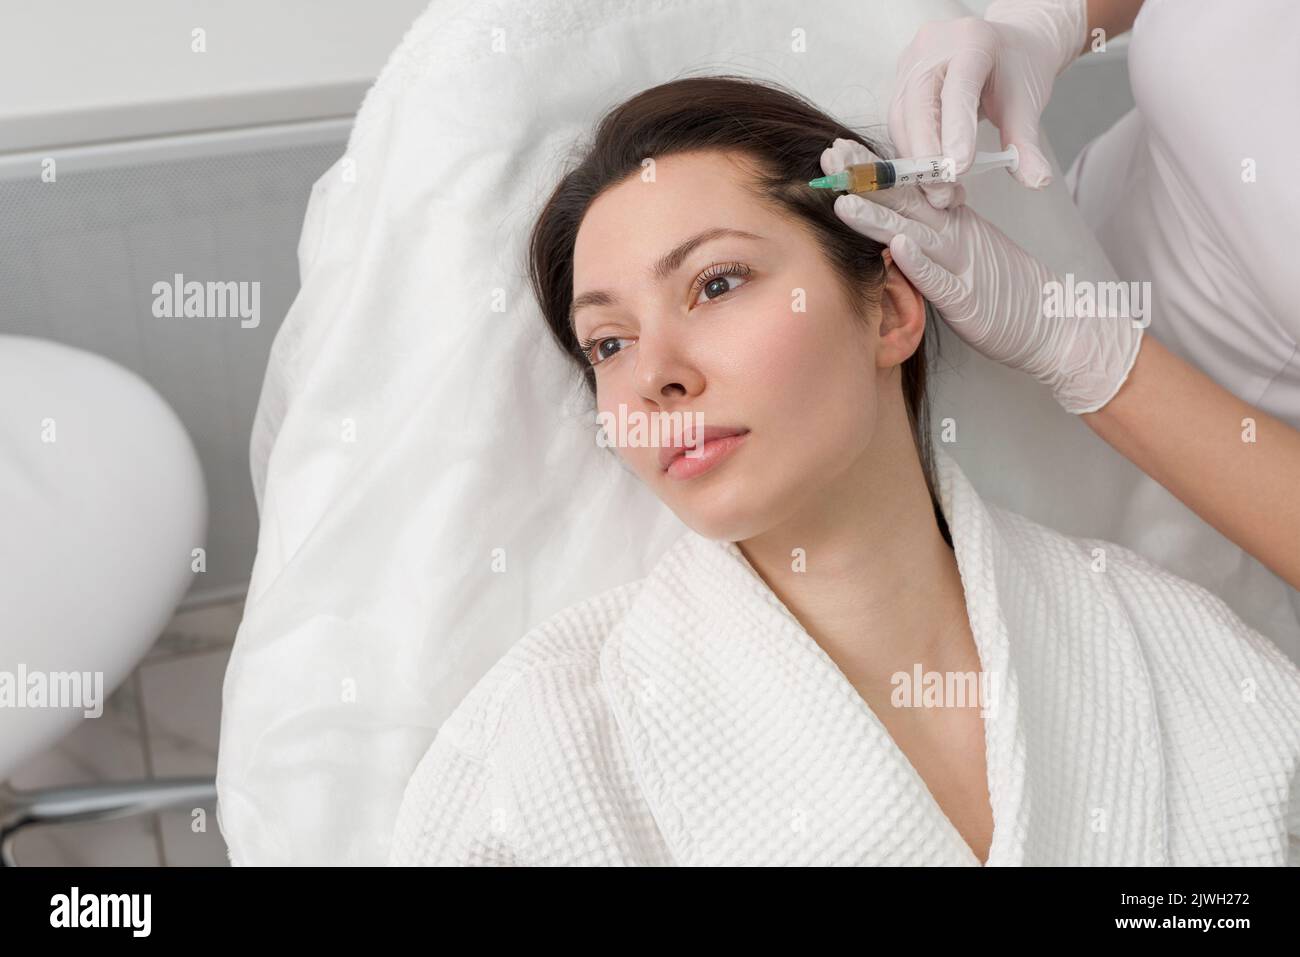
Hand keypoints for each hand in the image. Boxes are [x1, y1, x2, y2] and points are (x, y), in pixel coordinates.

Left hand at [821, 137, 1141, 414]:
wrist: (1052, 322)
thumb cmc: (1001, 290)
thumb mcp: (960, 253)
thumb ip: (928, 235)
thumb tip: (889, 222)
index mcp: (950, 221)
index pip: (905, 189)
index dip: (871, 170)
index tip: (839, 150)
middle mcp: (954, 234)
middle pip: (904, 201)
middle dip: (865, 179)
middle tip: (830, 156)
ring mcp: (961, 264)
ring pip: (915, 233)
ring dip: (879, 217)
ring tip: (845, 200)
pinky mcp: (968, 298)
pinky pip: (941, 278)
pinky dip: (920, 262)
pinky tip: (899, 246)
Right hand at [888, 0, 1086, 207]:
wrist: (1005, 48)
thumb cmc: (1015, 70)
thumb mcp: (1026, 103)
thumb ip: (1025, 143)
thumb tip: (1037, 180)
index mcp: (971, 40)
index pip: (958, 90)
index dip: (955, 131)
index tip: (958, 169)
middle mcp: (932, 47)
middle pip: (918, 107)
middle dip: (927, 156)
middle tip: (943, 194)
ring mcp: (910, 63)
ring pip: (901, 120)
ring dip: (916, 162)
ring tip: (940, 192)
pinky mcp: (899, 82)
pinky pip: (898, 124)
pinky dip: (912, 155)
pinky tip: (930, 176)